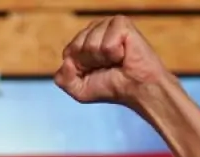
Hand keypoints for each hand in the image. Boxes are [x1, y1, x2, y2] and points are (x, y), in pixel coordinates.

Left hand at [54, 15, 170, 104]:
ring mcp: (108, 24)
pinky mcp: (122, 24)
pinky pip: (106, 43)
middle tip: (107, 66)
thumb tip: (65, 61)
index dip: (80, 67)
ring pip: (91, 45)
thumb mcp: (78, 90)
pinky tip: (124, 54)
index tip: (94, 71)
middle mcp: (94, 29)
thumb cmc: (111, 87)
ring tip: (117, 60)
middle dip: (90, 62)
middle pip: (77, 47)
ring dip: (103, 59)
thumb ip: (62, 78)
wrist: (137, 89)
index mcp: (83, 40)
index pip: (68, 51)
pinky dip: (114, 54)